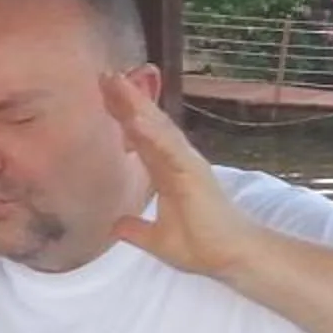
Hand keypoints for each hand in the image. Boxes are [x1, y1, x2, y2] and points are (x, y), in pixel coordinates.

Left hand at [102, 72, 268, 279]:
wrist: (229, 258)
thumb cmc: (201, 246)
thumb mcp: (156, 239)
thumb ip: (136, 230)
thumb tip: (116, 226)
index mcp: (167, 173)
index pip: (140, 139)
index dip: (123, 117)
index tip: (103, 95)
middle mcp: (177, 162)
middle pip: (147, 125)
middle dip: (126, 100)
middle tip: (104, 74)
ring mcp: (186, 164)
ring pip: (157, 128)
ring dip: (136, 105)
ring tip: (115, 82)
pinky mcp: (193, 172)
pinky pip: (168, 147)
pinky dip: (151, 131)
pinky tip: (134, 116)